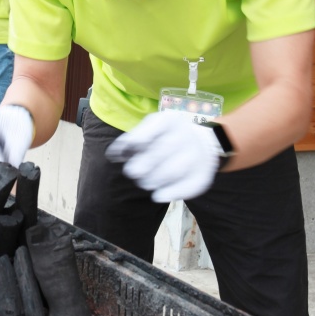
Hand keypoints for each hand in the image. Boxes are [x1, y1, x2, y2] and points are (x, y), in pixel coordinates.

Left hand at [106, 111, 220, 202]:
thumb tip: (112, 154)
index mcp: (170, 121)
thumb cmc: (166, 136)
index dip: (132, 145)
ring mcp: (196, 156)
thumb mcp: (150, 128)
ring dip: (150, 181)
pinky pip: (181, 189)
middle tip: (132, 171)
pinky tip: (158, 194)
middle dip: (138, 167)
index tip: (120, 154)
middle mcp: (185, 135)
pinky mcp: (201, 177)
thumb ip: (132, 139)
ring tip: (145, 181)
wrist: (200, 144)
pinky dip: (166, 194)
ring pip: (167, 173)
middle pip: (156, 155)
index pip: (146, 134)